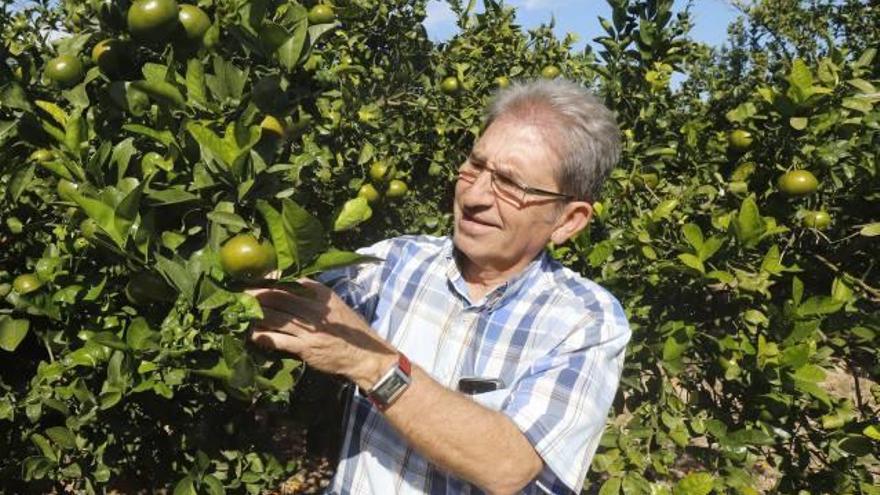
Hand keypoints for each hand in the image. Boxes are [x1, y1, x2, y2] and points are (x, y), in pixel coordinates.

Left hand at [247, 278, 396, 388]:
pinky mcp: (305, 348)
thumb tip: (292, 287)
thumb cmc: (350, 330)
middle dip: (257, 295)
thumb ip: (316, 296)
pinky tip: (252, 335)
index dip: (271, 280)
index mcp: (322, 295)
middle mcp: (314, 309)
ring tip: (242, 313)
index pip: (292, 282)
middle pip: (278, 297)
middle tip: (239, 294)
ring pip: (275, 317)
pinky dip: (263, 337)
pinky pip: (278, 340)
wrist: (365, 356)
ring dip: (256, 315)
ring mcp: (309, 329)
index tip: (256, 279)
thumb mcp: (336, 305)